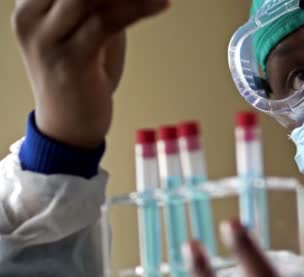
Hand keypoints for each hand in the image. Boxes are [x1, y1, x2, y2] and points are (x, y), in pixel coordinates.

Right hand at [12, 0, 168, 147]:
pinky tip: (161, 3)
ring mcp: (47, 38)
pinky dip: (139, 8)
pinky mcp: (70, 60)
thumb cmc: (80, 73)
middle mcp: (30, 15)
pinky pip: (108, 22)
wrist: (69, 125)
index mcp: (31, 3)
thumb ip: (100, 2)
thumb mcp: (86, 28)